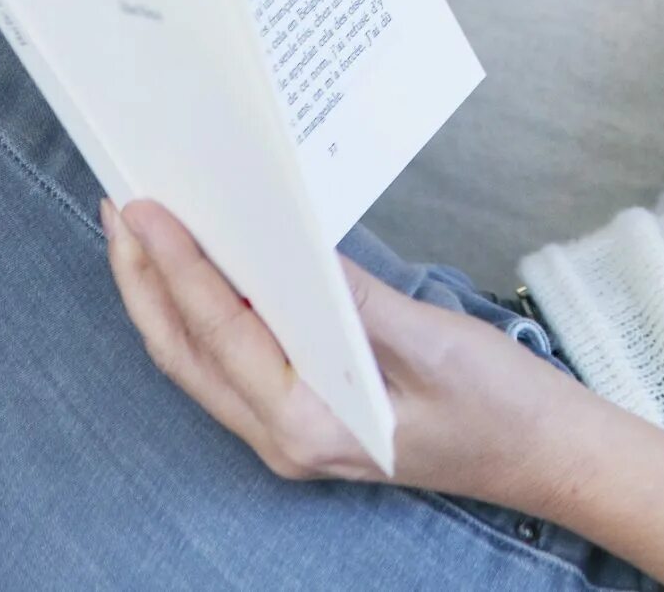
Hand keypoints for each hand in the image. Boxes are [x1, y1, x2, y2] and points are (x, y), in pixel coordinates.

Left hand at [103, 196, 550, 498]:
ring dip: (163, 298)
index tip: (146, 209)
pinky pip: (229, 367)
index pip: (220, 332)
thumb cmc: (500, 404)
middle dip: (144, 279)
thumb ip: (353, 300)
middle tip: (120, 208)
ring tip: (141, 234)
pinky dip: (203, 317)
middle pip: (185, 352)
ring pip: (197, 363)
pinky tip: (204, 276)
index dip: (178, 264)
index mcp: (309, 423)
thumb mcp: (432, 340)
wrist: (544, 455)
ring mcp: (288, 438)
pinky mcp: (303, 422)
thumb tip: (290, 247)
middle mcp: (283, 440)